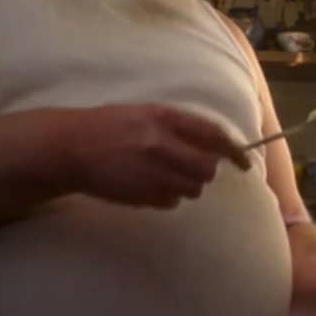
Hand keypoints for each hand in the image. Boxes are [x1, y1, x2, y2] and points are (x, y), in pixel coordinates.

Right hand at [60, 103, 250, 208]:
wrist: (71, 147)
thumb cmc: (109, 125)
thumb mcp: (146, 113)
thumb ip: (178, 126)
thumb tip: (214, 144)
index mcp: (164, 118)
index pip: (212, 135)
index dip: (234, 151)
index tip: (245, 162)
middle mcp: (161, 144)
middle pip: (206, 169)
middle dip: (205, 171)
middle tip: (191, 166)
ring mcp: (150, 172)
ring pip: (191, 189)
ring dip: (186, 185)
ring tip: (165, 174)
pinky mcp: (140, 194)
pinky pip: (171, 202)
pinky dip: (167, 197)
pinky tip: (149, 184)